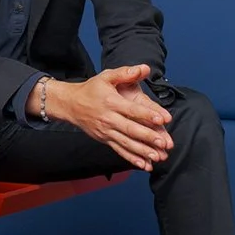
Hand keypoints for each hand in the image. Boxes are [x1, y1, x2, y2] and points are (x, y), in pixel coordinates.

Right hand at [41, 65, 172, 170]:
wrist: (70, 104)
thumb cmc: (91, 89)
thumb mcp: (106, 77)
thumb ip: (125, 73)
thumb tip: (144, 68)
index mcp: (111, 102)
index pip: (132, 110)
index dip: (148, 114)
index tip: (162, 118)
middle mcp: (108, 118)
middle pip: (130, 129)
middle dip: (148, 137)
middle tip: (163, 143)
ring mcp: (106, 131)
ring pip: (126, 143)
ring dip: (142, 151)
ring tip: (157, 157)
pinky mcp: (105, 139)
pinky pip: (119, 150)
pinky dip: (132, 159)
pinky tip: (144, 165)